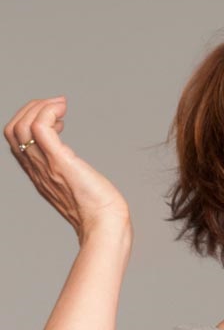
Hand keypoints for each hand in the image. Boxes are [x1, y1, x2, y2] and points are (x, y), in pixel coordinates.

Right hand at [4, 97, 131, 242]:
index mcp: (39, 174)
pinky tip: (64, 111)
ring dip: (39, 106)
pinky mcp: (60, 161)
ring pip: (21, 126)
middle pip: (12, 130)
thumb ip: (69, 174)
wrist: (105, 224)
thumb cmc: (99, 210)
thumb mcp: (76, 187)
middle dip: (31, 109)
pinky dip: (48, 111)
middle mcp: (37, 169)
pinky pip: (40, 128)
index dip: (30, 122)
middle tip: (56, 105)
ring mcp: (46, 165)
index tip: (57, 119)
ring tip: (61, 105)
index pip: (16, 142)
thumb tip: (75, 166)